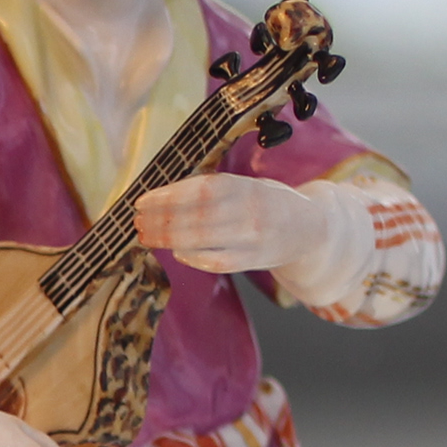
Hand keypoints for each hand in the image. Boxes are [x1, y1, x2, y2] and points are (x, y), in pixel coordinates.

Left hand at [132, 171, 335, 279]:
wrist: (309, 228)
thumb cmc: (267, 202)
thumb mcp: (246, 184)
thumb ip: (214, 189)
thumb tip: (164, 196)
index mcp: (246, 187)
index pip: (200, 190)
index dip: (167, 197)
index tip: (142, 201)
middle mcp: (250, 212)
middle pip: (197, 217)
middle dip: (161, 220)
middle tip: (137, 220)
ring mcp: (252, 238)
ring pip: (203, 240)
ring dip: (168, 238)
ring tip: (146, 235)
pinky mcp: (253, 260)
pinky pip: (218, 262)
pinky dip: (193, 257)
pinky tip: (176, 251)